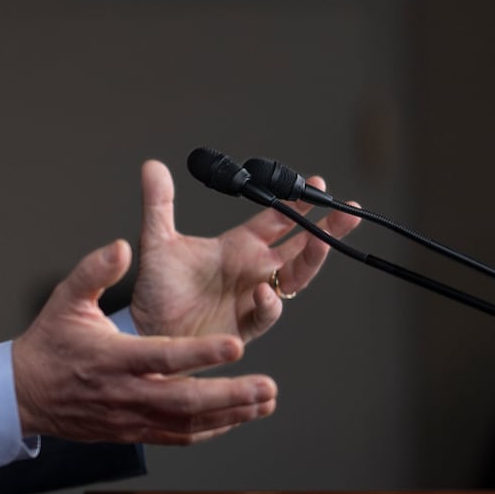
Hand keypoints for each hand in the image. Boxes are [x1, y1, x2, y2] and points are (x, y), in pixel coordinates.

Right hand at [12, 238, 277, 444]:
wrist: (25, 392)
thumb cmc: (49, 343)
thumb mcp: (64, 299)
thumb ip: (95, 270)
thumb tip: (121, 247)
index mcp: (112, 357)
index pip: (163, 356)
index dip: (200, 353)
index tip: (234, 344)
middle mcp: (125, 391)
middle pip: (185, 400)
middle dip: (230, 395)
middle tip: (266, 385)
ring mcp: (131, 416)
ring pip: (188, 423)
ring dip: (230, 415)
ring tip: (264, 402)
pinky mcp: (133, 431)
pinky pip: (178, 436)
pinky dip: (211, 429)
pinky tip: (236, 420)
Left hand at [129, 159, 360, 342]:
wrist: (146, 328)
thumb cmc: (157, 287)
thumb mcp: (157, 240)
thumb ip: (158, 204)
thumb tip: (152, 165)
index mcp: (238, 246)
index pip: (277, 219)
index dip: (295, 202)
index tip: (315, 182)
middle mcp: (253, 269)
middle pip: (300, 247)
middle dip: (326, 229)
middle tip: (348, 210)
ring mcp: (252, 297)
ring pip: (295, 278)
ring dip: (312, 261)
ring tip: (322, 241)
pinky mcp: (244, 325)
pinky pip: (265, 314)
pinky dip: (268, 303)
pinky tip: (264, 291)